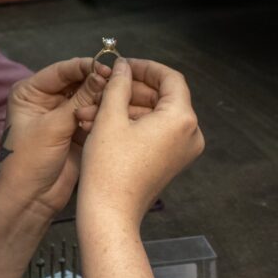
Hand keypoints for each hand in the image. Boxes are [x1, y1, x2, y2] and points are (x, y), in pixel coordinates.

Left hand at [0, 58, 109, 219]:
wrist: (30, 199)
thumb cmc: (27, 160)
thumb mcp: (53, 126)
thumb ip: (79, 99)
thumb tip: (103, 75)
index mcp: (30, 92)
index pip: (62, 71)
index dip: (85, 67)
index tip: (108, 68)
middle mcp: (46, 100)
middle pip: (79, 82)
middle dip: (99, 83)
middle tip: (123, 82)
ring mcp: (63, 116)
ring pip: (90, 99)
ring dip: (106, 100)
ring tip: (126, 98)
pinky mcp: (78, 132)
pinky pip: (96, 116)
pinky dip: (107, 115)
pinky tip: (123, 113)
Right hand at [78, 58, 204, 226]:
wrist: (110, 212)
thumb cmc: (109, 167)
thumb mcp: (110, 117)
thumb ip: (118, 85)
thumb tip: (123, 67)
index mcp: (181, 119)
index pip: (170, 78)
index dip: (144, 67)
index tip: (121, 65)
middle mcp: (189, 133)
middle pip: (159, 97)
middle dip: (125, 92)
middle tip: (99, 89)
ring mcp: (181, 149)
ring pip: (151, 115)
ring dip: (120, 109)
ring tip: (88, 112)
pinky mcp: (169, 161)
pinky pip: (151, 132)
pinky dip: (127, 126)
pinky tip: (96, 125)